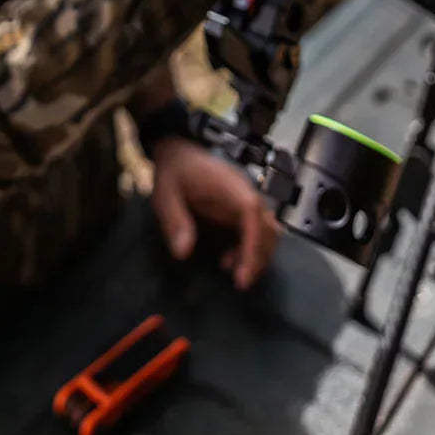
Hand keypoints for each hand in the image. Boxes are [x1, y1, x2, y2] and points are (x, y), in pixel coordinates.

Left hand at [150, 139, 279, 288]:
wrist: (179, 153)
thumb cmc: (174, 172)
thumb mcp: (166, 194)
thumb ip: (174, 221)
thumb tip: (183, 252)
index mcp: (228, 186)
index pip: (251, 212)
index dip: (253, 244)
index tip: (242, 272)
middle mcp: (244, 192)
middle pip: (268, 226)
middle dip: (259, 257)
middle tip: (241, 282)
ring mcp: (246, 200)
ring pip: (268, 231)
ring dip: (258, 255)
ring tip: (237, 275)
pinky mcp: (243, 208)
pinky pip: (257, 231)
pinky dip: (251, 249)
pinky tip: (230, 261)